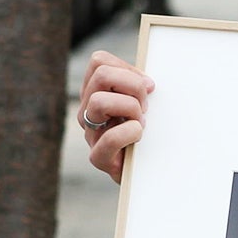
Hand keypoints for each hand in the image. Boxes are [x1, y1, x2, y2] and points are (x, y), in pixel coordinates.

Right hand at [78, 48, 153, 183]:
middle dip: (133, 85)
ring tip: (142, 122)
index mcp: (96, 93)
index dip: (128, 68)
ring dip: (130, 108)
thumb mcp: (146, 104)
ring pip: (99, 102)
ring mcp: (90, 133)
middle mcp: (88, 110)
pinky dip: (129, 133)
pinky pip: (108, 139)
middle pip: (101, 74)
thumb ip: (142, 88)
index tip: (148, 87)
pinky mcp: (98, 158)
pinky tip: (139, 135)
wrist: (149, 176)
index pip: (99, 61)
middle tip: (146, 106)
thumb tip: (149, 83)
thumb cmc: (150, 135)